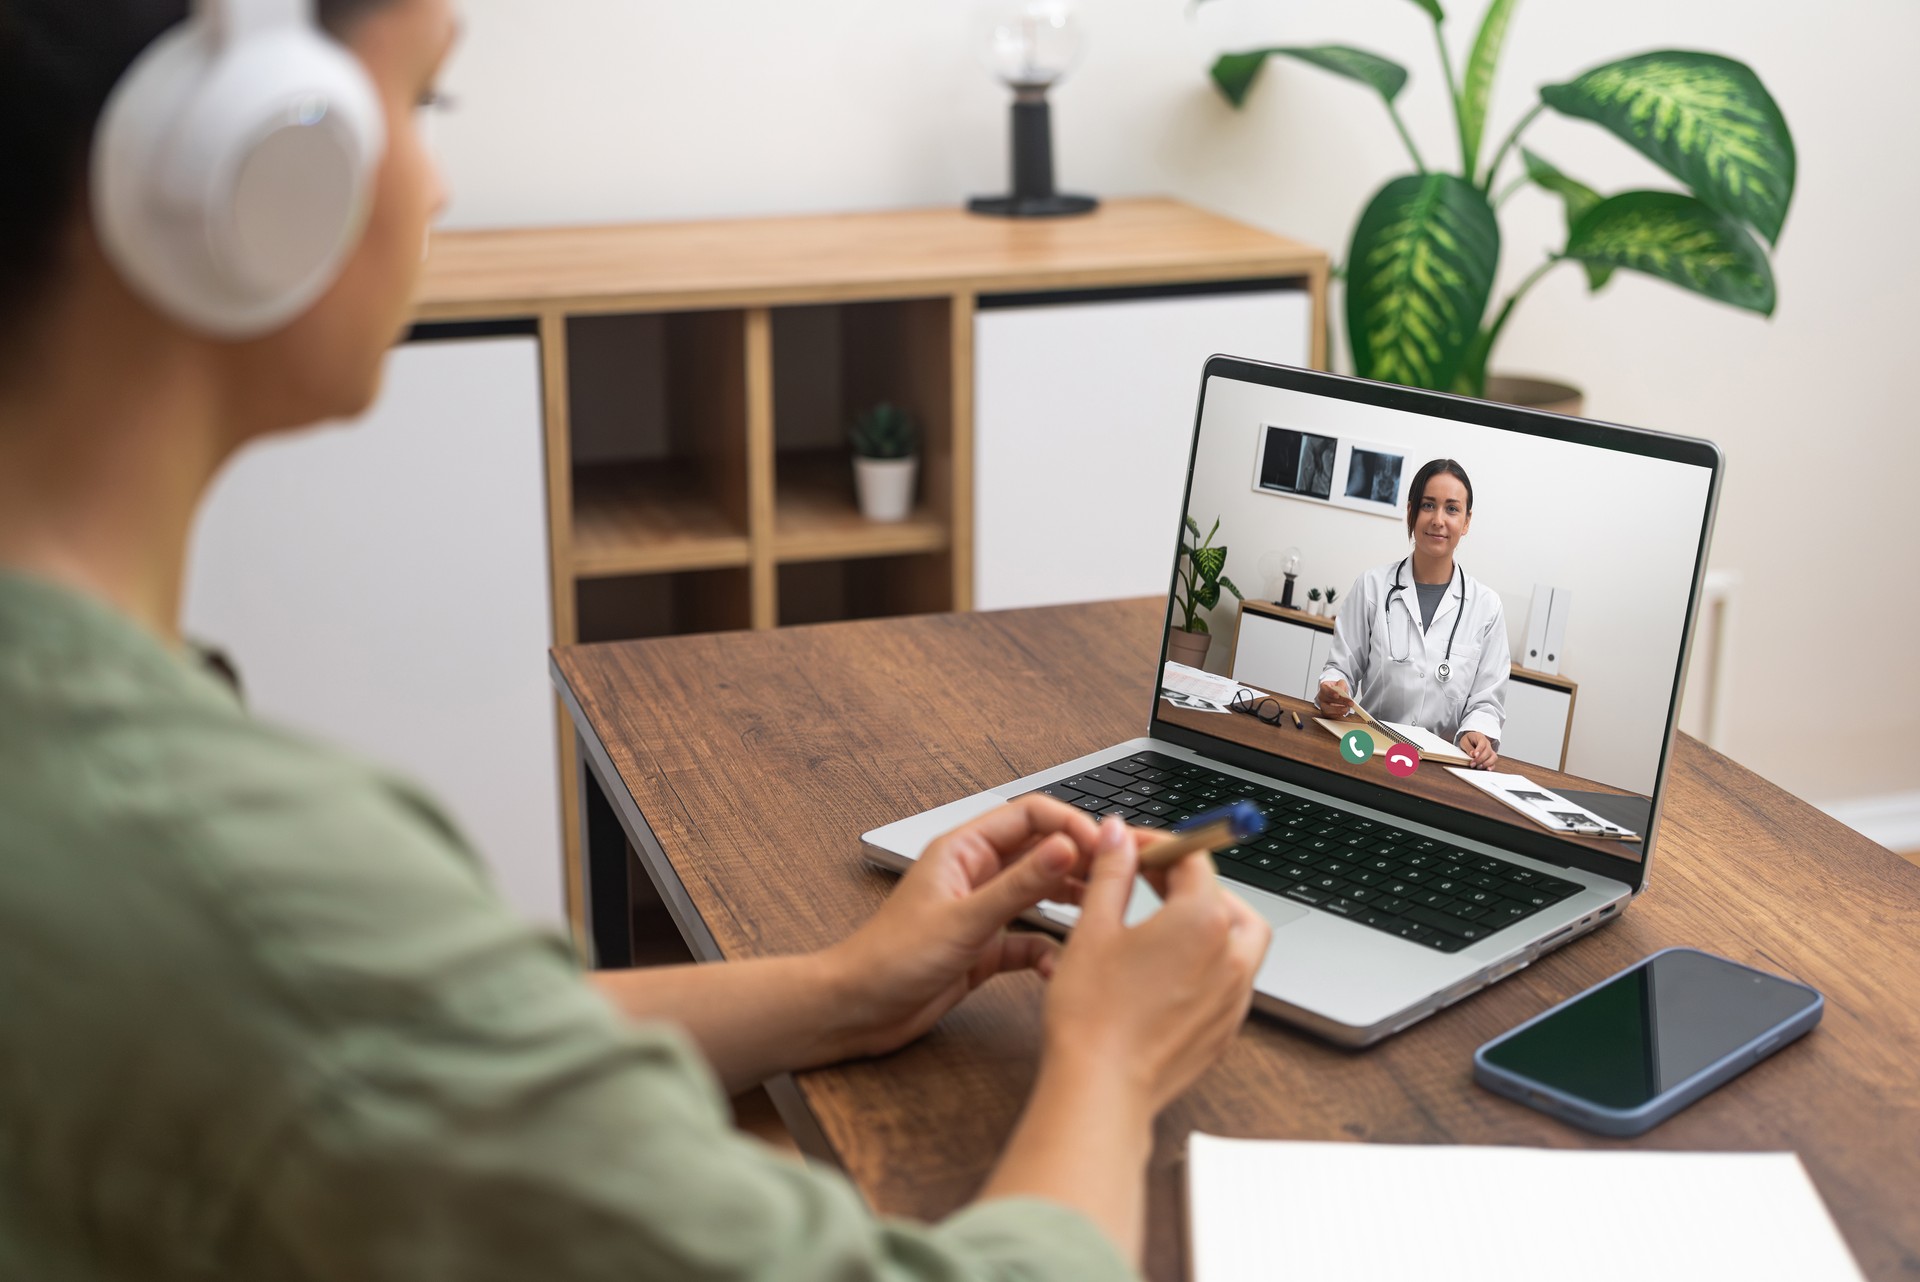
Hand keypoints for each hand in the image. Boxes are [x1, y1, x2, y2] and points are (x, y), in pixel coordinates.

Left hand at [822, 797, 1099, 1059]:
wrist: (856, 1011)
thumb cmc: (890, 959)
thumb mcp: (964, 920)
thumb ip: (1020, 885)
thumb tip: (1067, 847)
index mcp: (964, 850)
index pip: (1030, 815)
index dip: (1072, 825)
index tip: (1107, 848)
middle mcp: (976, 874)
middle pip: (1042, 853)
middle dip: (1082, 863)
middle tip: (1122, 879)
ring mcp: (982, 911)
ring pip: (1042, 895)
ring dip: (1072, 905)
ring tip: (1105, 916)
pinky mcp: (984, 948)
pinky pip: (1030, 940)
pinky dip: (1048, 952)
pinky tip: (1058, 968)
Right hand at [1041, 820, 1271, 1115]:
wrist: (1101, 1088)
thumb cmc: (1092, 1013)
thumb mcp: (1094, 928)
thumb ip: (1114, 872)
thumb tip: (1120, 837)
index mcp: (1201, 921)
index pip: (1192, 860)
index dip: (1159, 846)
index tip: (1129, 848)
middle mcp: (1230, 957)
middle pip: (1225, 897)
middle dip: (1189, 880)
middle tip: (1146, 879)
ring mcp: (1234, 997)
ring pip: (1241, 940)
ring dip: (1210, 919)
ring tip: (1165, 920)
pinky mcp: (1226, 1030)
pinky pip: (1233, 980)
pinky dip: (1211, 961)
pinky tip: (1170, 968)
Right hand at [1316, 678, 1353, 717]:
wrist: (1337, 695)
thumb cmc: (1337, 689)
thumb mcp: (1341, 683)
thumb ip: (1342, 685)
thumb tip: (1342, 690)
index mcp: (1323, 687)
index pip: (1325, 690)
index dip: (1331, 692)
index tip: (1337, 695)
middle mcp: (1321, 697)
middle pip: (1327, 700)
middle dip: (1340, 702)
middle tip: (1350, 703)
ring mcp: (1322, 706)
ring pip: (1327, 710)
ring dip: (1338, 710)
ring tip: (1347, 708)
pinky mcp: (1325, 713)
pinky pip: (1330, 716)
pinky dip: (1338, 715)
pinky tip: (1344, 712)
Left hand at [1460, 731, 1498, 769]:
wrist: (1471, 740)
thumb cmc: (1468, 740)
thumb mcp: (1464, 741)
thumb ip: (1468, 747)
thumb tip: (1472, 754)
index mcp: (1481, 738)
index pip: (1482, 743)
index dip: (1479, 750)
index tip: (1474, 755)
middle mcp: (1487, 744)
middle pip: (1488, 751)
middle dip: (1480, 759)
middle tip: (1472, 764)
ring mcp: (1490, 750)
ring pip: (1493, 757)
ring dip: (1486, 763)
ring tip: (1478, 767)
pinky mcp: (1491, 757)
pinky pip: (1494, 762)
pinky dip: (1492, 766)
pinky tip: (1487, 769)